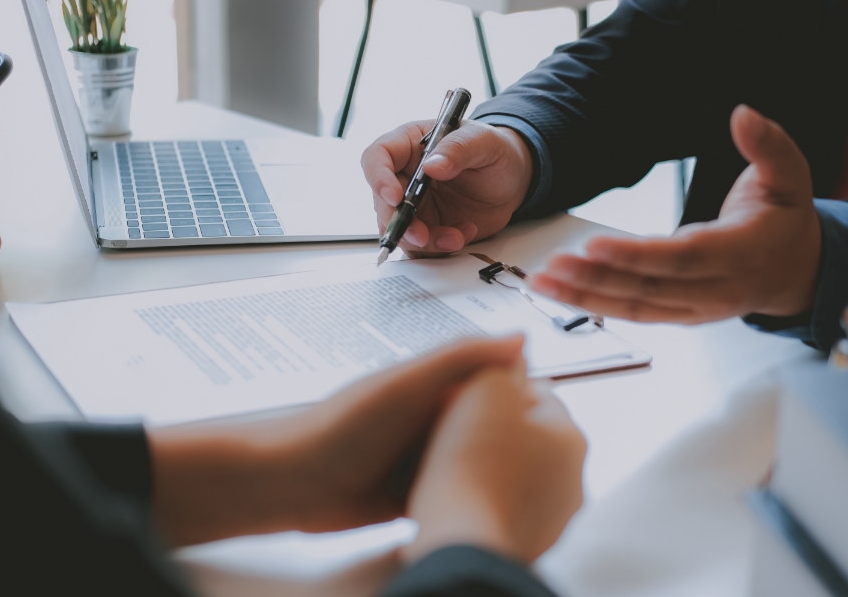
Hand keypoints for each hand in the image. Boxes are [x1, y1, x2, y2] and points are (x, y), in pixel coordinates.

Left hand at [148, 335, 527, 545]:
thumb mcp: (406, 383)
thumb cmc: (339, 428)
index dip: (525, 393)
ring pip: (476, 462)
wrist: (292, 485)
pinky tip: (495, 509)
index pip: (494, 380)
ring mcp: (423, 456)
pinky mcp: (415, 492)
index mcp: (434, 383)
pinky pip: (455, 493)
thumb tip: (520, 338)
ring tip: (534, 487)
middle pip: (491, 425)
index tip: (555, 409)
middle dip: (516, 439)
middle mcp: (432, 417)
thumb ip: (461, 358)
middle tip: (552, 457)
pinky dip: (472, 499)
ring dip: (496, 472)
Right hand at [361, 119, 533, 256]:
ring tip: (456, 237)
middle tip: (421, 235)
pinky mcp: (427, 227)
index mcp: (410, 144)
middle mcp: (405, 176)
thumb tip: (432, 165)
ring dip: (424, 241)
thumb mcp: (483, 141)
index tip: (395, 197)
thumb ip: (458, 149)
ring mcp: (415, 205)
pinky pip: (422, 246)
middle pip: (383, 202)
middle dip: (400, 223)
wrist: (513, 180)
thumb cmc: (494, 151)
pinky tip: (463, 234)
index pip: (378, 157)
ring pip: (400, 229)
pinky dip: (440, 247)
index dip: (379, 177)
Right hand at [403, 356, 586, 564]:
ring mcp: (552, 516)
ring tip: (452, 462)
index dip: (497, 386)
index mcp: (572, 436)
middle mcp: (572, 479)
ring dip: (490, 465)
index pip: (538, 393)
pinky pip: (502, 506)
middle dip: (495, 427)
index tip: (469, 393)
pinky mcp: (526, 542)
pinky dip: (483, 498)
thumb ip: (502, 361)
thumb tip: (514, 351)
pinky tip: (457, 494)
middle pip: (528, 434)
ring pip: (516, 472)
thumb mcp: (486, 386)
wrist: (459, 539)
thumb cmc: (473, 467)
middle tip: (457, 426)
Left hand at [527, 104, 820, 323]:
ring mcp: (697, 309)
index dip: (638, 255)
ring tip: (542, 281)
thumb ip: (768, 144)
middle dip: (597, 278)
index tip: (594, 244)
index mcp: (744, 252)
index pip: (684, 257)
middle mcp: (718, 289)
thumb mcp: (790, 174)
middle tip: (552, 265)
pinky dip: (595, 306)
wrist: (795, 270)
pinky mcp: (680, 316)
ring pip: (635, 307)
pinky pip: (634, 314)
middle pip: (650, 288)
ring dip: (585, 297)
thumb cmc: (785, 218)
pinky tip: (561, 293)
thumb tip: (742, 114)